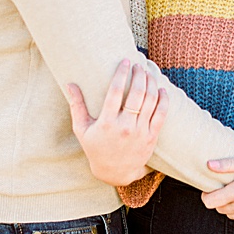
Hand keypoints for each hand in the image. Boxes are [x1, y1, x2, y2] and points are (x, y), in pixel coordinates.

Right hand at [64, 59, 166, 186]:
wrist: (115, 172)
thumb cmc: (95, 148)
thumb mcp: (81, 129)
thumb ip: (76, 105)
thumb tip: (70, 83)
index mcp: (107, 123)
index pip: (115, 92)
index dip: (121, 74)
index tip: (125, 61)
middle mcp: (126, 126)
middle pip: (137, 94)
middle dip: (139, 75)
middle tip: (138, 66)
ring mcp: (141, 132)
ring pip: (151, 102)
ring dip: (151, 84)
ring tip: (148, 74)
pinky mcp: (152, 137)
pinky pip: (161, 114)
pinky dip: (163, 100)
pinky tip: (161, 89)